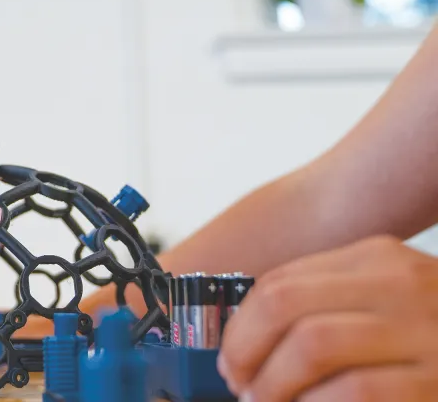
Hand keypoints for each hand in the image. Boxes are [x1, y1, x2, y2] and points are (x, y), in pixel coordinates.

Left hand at [218, 235, 437, 401]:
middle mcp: (399, 284)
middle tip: (239, 385)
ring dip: (273, 385)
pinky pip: (356, 391)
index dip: (240, 326)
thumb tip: (252, 341)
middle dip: (245, 351)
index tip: (230, 359)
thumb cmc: (436, 333)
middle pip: (284, 305)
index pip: (280, 282)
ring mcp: (426, 330)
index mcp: (377, 259)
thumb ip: (334, 303)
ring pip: (312, 345)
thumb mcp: (391, 298)